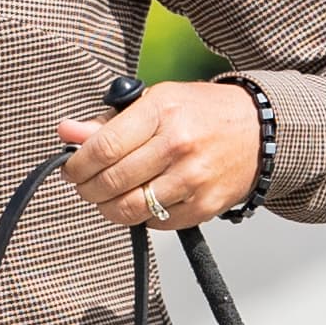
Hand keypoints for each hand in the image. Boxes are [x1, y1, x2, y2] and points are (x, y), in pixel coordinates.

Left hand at [55, 81, 258, 228]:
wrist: (258, 130)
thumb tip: (66, 132)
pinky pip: (156, 223)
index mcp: (161, 111)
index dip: (77, 164)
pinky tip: (140, 200)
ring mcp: (194, 178)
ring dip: (107, 207)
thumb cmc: (201, 113)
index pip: (103, 147)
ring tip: (107, 196)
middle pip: (112, 181)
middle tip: (84, 185)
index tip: (70, 168)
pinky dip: (139, 216)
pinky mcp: (205, 206)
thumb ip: (107, 121)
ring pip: (130, 208)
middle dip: (87, 188)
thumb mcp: (154, 102)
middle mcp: (178, 145)